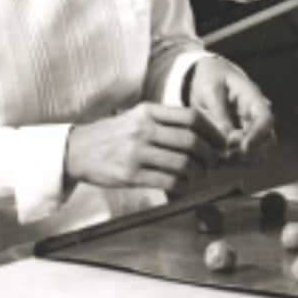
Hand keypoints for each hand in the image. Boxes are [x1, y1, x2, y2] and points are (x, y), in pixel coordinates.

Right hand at [65, 103, 225, 192]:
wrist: (77, 150)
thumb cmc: (115, 134)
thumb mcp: (138, 117)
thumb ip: (167, 121)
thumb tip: (205, 132)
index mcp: (149, 112)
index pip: (192, 117)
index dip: (213, 131)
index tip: (221, 142)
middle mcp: (143, 130)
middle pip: (191, 141)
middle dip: (209, 155)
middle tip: (213, 162)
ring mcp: (136, 153)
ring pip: (182, 163)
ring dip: (198, 172)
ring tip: (198, 174)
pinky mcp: (130, 175)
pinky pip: (168, 182)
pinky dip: (182, 186)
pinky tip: (183, 185)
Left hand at [188, 55, 275, 156]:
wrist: (205, 76)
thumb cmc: (210, 78)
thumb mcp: (210, 89)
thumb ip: (218, 112)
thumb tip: (226, 138)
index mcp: (253, 100)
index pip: (266, 120)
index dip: (258, 135)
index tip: (244, 147)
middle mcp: (256, 118)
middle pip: (267, 142)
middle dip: (249, 152)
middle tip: (226, 153)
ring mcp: (249, 130)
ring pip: (257, 154)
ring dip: (240, 160)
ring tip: (217, 156)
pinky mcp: (238, 141)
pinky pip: (241, 158)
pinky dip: (230, 162)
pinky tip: (214, 157)